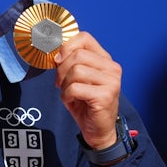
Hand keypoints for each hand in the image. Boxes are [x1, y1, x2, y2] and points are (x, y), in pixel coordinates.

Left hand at [54, 32, 121, 149]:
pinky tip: (72, 101)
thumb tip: (54, 51)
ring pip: (75, 71)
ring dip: (64, 84)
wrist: (97, 129)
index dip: (66, 46)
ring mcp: (111, 81)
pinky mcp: (106, 95)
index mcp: (105, 59)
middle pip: (77, 55)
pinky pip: (75, 88)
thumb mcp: (76, 78)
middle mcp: (112, 68)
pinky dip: (67, 95)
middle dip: (61, 69)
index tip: (58, 60)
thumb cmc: (84, 102)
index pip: (84, 37)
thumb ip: (70, 61)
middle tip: (60, 83)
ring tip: (69, 93)